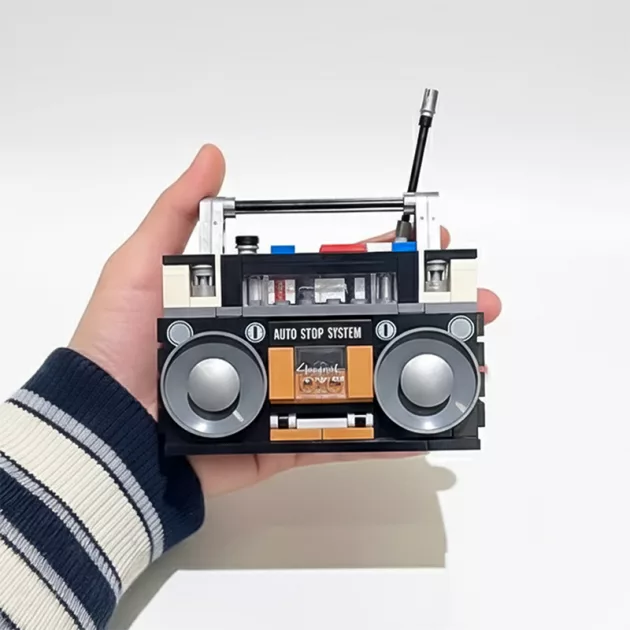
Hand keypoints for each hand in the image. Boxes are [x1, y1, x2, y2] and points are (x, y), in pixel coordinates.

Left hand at [69, 145, 501, 497]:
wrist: (103, 436)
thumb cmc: (117, 350)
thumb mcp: (141, 269)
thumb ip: (178, 216)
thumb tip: (211, 156)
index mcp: (254, 305)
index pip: (329, 274)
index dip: (378, 259)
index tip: (425, 247)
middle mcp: (276, 346)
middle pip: (361, 324)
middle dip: (422, 313)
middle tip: (472, 306)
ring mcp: (286, 396)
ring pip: (363, 380)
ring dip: (417, 370)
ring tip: (468, 360)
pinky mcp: (283, 441)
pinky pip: (339, 438)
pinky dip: (383, 434)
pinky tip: (425, 422)